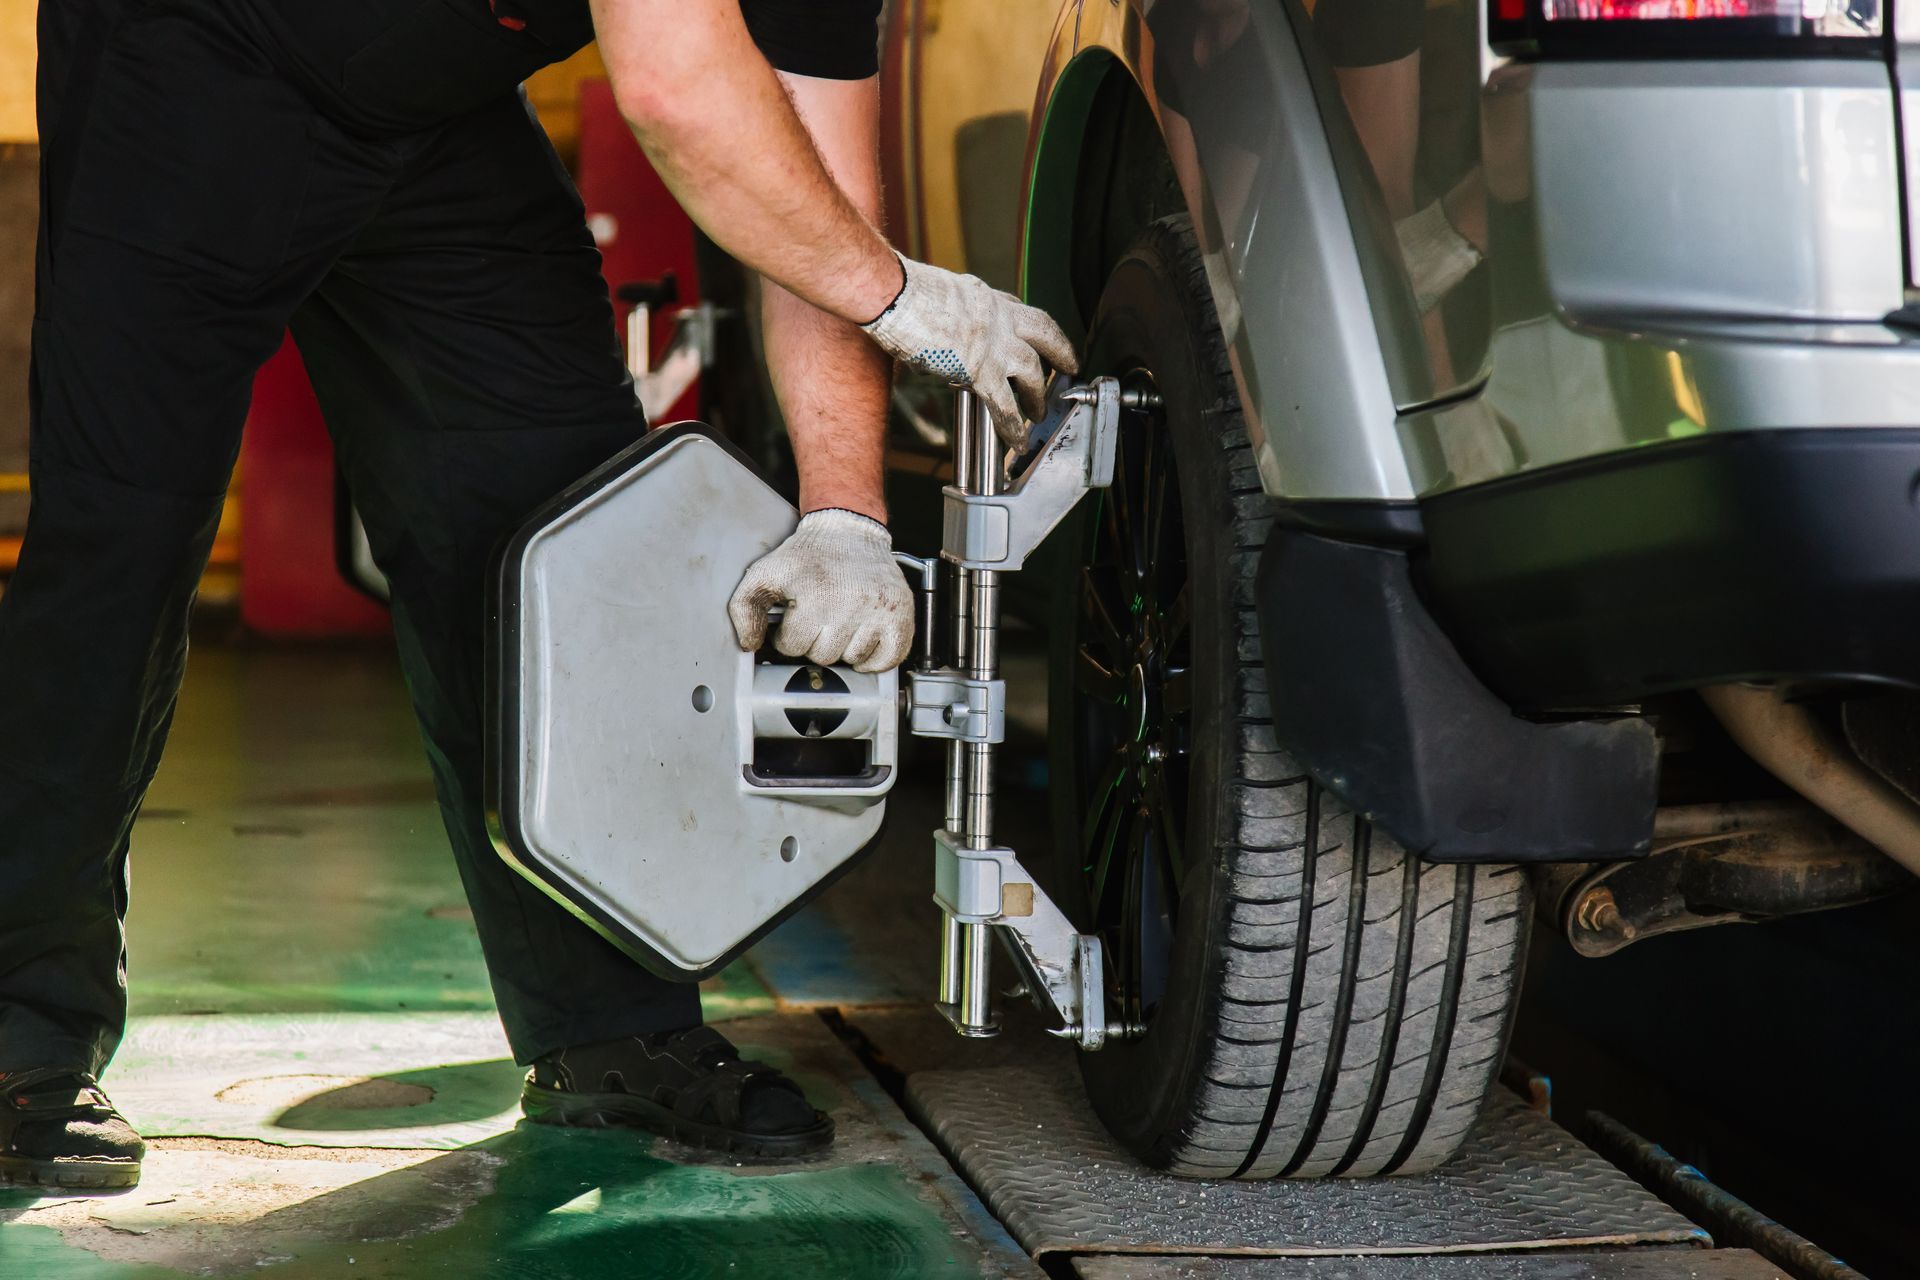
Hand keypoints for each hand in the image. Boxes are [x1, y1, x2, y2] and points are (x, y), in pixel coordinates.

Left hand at [727, 509, 914, 672]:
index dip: (790, 634)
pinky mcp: (901, 616)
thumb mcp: (766, 572)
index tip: (797, 615)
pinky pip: (888, 659)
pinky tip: (863, 638)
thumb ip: (744, 607)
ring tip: (842, 619)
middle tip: (820, 615)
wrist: (850, 530)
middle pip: (824, 657)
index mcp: (816, 596)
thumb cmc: (808, 555)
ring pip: (853, 660)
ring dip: (845, 647)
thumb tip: (750, 645)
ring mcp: (879, 612)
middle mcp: (851, 605)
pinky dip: (875, 658)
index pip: (793, 647)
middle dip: (817, 640)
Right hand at [862, 254, 1079, 447]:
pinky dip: (1013, 426)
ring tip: (1038, 413)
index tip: (1030, 335)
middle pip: (1043, 332)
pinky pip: (1005, 405)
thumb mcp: (933, 293)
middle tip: (1069, 365)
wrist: (893, 294)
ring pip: (1032, 371)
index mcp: (982, 295)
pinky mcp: (981, 369)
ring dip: (1037, 395)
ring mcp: (994, 342)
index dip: (1025, 325)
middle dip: (1060, 350)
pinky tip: (1018, 441)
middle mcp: (997, 315)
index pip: (1015, 308)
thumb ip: (943, 315)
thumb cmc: (898, 291)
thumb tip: (930, 337)